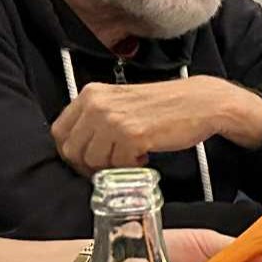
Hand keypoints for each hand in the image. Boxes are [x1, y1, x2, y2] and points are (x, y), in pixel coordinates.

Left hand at [51, 78, 261, 173]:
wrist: (201, 102)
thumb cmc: (164, 105)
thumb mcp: (120, 102)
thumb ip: (96, 117)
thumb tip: (78, 148)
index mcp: (91, 94)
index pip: (60, 132)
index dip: (73, 152)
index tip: (90, 160)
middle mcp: (97, 105)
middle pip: (72, 151)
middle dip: (90, 164)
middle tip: (112, 165)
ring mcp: (113, 120)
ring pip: (94, 161)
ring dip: (113, 166)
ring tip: (133, 156)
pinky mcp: (132, 135)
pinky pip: (119, 165)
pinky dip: (131, 166)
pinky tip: (145, 155)